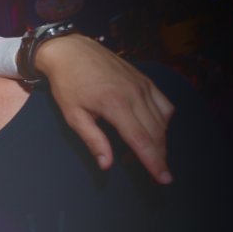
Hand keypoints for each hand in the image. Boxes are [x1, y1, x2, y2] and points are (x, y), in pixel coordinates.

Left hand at [35, 35, 174, 184]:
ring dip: (160, 141)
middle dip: (159, 156)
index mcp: (116, 105)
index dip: (154, 162)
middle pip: (156, 133)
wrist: (72, 51)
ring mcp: (144, 85)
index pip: (142, 140)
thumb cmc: (68, 85)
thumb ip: (93, 140)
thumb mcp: (74, 116)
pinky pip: (164, 104)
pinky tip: (153, 130)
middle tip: (159, 174)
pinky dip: (163, 121)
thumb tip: (107, 165)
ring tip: (146, 154)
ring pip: (163, 120)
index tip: (164, 179)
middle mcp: (136, 94)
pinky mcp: (146, 80)